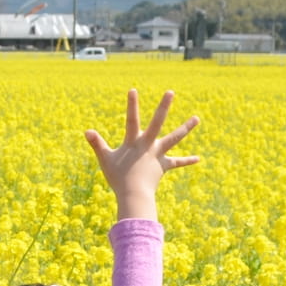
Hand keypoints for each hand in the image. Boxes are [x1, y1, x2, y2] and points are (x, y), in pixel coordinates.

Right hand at [84, 90, 199, 221]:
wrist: (134, 195)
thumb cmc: (118, 178)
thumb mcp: (105, 160)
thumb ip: (97, 144)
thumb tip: (87, 131)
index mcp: (133, 142)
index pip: (131, 119)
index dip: (132, 105)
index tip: (133, 90)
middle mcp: (148, 144)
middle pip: (157, 122)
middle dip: (164, 106)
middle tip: (171, 92)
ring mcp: (157, 154)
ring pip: (174, 138)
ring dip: (186, 127)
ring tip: (197, 118)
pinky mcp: (163, 166)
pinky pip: (177, 163)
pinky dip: (187, 161)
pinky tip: (198, 158)